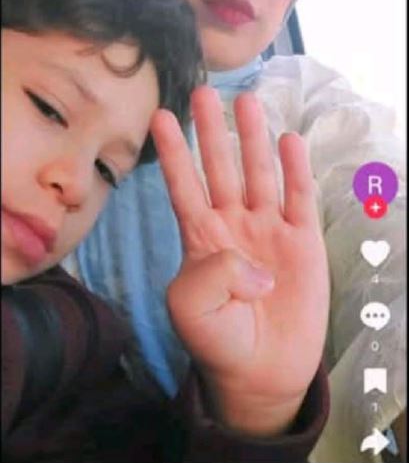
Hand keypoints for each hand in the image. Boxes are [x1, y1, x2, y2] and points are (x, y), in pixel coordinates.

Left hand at [150, 86, 328, 436]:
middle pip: (220, 167)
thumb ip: (210, 273)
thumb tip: (251, 259)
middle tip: (204, 92)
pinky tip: (289, 142)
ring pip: (258, 174)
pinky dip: (295, 170)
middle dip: (212, 131)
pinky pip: (299, 199)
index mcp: (200, 235)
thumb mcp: (191, 308)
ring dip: (253, 139)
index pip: (182, 184)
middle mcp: (233, 223)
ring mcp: (268, 228)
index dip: (172, 152)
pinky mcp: (302, 241)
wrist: (260, 370)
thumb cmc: (217, 338)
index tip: (160, 116)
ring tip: (247, 102)